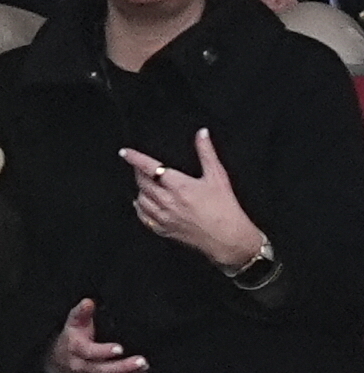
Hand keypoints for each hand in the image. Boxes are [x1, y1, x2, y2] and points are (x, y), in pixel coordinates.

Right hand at [43, 298, 149, 372]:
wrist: (58, 360)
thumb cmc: (71, 337)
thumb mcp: (74, 322)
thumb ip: (81, 312)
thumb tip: (88, 302)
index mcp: (75, 349)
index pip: (88, 352)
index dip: (103, 351)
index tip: (120, 348)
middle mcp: (81, 367)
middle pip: (102, 370)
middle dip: (123, 367)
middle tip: (142, 361)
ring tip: (145, 368)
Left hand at [121, 129, 265, 268]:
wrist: (229, 239)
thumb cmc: (226, 209)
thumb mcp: (218, 177)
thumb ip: (207, 153)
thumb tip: (202, 134)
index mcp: (179, 186)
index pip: (150, 168)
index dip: (135, 158)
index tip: (126, 152)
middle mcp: (168, 201)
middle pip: (142, 182)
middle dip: (138, 172)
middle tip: (139, 167)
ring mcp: (164, 217)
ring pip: (141, 199)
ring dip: (139, 189)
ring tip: (143, 183)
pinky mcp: (165, 230)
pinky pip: (144, 218)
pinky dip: (140, 208)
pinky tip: (142, 203)